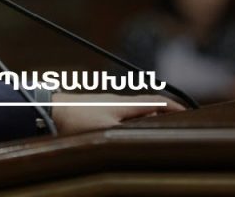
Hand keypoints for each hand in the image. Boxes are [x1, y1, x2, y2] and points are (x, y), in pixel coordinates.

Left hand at [51, 93, 183, 134]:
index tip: (189, 114)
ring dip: (144, 120)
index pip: (157, 102)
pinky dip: (129, 123)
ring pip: (132, 112)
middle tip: (173, 127)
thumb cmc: (76, 120)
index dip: (175, 108)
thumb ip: (131, 132)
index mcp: (124, 103)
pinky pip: (119, 116)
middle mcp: (116, 101)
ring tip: (151, 133)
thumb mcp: (108, 130)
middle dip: (162, 115)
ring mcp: (104, 105)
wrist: (45, 111)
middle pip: (146, 106)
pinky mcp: (93, 110)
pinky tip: (124, 134)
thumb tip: (152, 131)